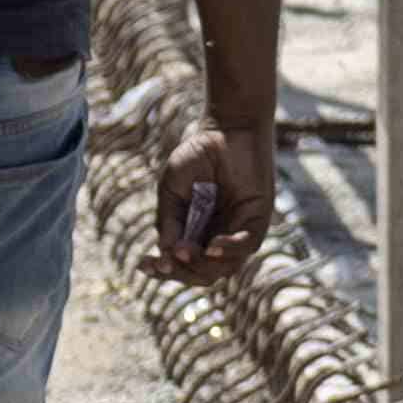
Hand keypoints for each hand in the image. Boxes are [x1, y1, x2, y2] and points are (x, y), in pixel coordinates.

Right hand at [149, 122, 269, 287]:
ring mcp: (238, 231)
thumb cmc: (198, 155)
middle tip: (166, 261)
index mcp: (194, 232)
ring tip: (184, 251)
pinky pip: (246, 246)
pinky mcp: (258, 220)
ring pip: (223, 268)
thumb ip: (168, 219)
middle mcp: (217, 237)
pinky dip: (228, 250)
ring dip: (201, 265)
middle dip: (181, 273)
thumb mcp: (173, 187)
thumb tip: (164, 251)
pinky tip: (212, 245)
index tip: (144, 264)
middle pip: (201, 274)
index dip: (162, 269)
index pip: (180, 264)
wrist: (227, 128)